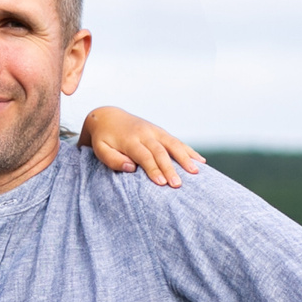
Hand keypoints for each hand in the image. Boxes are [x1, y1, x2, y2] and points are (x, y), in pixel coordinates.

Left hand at [79, 107, 204, 188]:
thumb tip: (131, 168)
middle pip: (160, 151)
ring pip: (173, 144)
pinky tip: (200, 161)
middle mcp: (145, 133)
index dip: (153, 169)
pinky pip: (177, 142)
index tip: (161, 183)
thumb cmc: (103, 139)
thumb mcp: (101, 149)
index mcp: (130, 140)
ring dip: (185, 158)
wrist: (108, 117)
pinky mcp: (161, 132)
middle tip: (178, 185)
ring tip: (196, 172)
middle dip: (170, 168)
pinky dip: (189, 151)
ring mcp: (155, 131)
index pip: (144, 155)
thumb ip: (113, 160)